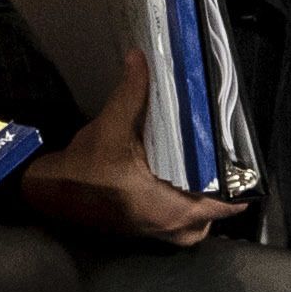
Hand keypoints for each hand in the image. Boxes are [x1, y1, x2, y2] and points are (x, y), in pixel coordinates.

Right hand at [13, 48, 241, 246]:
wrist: (48, 196)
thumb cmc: (83, 170)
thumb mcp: (110, 128)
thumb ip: (132, 93)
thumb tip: (140, 57)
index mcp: (170, 208)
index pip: (226, 203)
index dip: (239, 179)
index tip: (242, 155)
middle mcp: (171, 227)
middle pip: (218, 209)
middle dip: (222, 185)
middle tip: (223, 153)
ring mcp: (160, 234)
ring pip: (201, 218)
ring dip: (205, 196)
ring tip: (206, 164)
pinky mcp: (149, 232)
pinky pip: (184, 221)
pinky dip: (188, 202)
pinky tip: (184, 175)